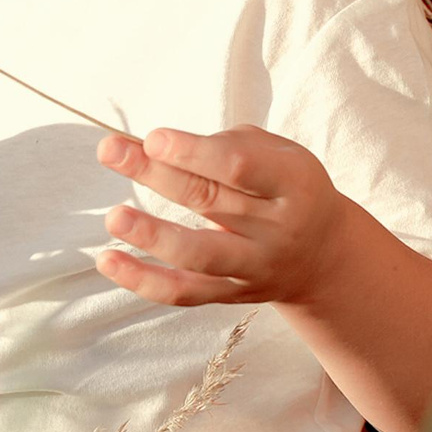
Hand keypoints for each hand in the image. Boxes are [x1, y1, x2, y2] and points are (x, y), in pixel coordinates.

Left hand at [94, 125, 349, 307]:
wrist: (323, 256)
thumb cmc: (287, 189)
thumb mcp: (280, 154)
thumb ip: (230, 144)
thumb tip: (162, 147)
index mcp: (293, 182)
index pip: (239, 166)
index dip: (193, 151)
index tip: (152, 138)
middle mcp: (276, 228)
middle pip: (210, 201)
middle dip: (155, 173)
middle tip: (110, 150)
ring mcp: (254, 266)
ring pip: (198, 254)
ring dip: (151, 235)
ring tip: (114, 215)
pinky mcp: (231, 293)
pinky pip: (184, 292)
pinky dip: (143, 280)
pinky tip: (108, 261)